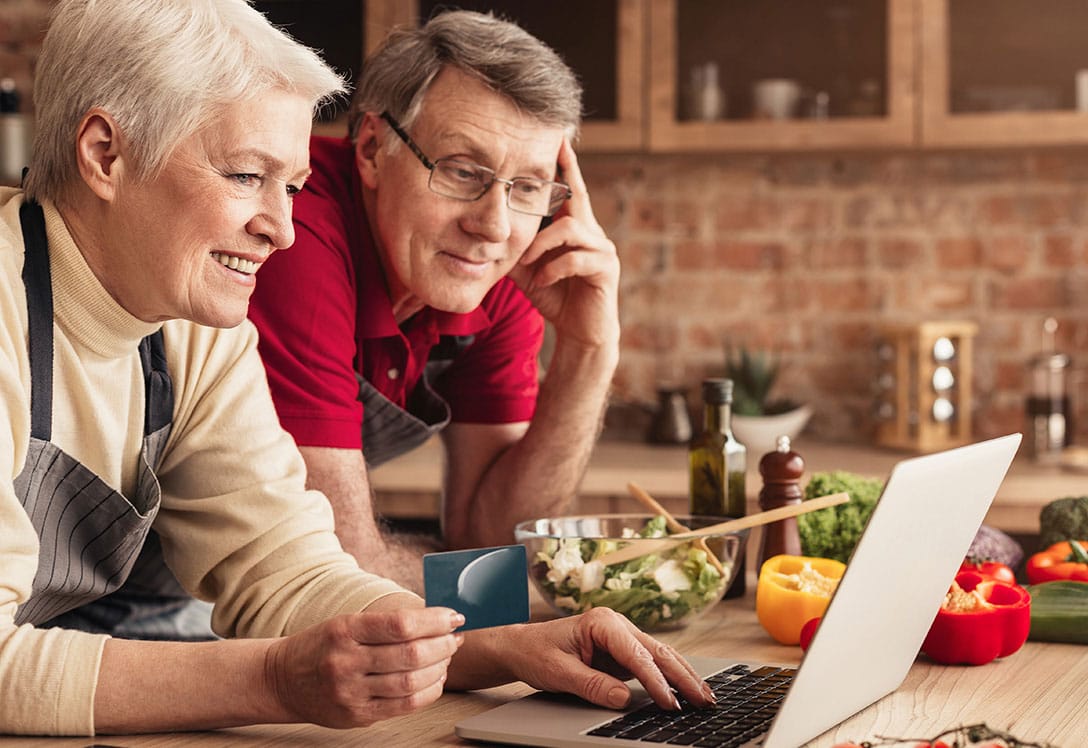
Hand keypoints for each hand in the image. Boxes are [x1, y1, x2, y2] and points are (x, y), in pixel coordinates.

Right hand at [264, 607, 463, 727]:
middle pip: (410, 654)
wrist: (281, 680)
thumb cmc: (321, 646)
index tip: (453, 616)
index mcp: (344, 630)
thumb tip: (435, 619)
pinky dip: (428, 692)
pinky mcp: (357, 716)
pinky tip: (435, 679)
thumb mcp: (345, 623)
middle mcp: (346, 662)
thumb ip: (385, 623)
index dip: (434, 620)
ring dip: (439, 668)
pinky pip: (404, 706)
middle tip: (455, 637)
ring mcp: (351, 692)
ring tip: (447, 657)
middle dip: (443, 644)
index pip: (401, 624)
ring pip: (411, 683)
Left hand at [502, 607, 714, 710]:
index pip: (636, 655)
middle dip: (683, 677)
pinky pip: (651, 664)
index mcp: (601, 622)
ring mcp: (622, 636)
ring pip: (660, 656)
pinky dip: (671, 677)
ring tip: (705, 697)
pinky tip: (686, 691)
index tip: (668, 703)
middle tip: (704, 701)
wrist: (521, 646)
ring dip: (683, 676)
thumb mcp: (558, 673)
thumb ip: (591, 685)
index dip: (655, 681)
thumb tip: (623, 699)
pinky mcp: (623, 651)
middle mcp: (617, 625)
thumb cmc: (536, 653)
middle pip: (658, 652)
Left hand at [508, 139, 619, 350]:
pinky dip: (553, 268)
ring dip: (542, 243)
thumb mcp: (527, 268)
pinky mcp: (606, 269)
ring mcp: (603, 249)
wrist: (580, 333)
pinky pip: (576, 258)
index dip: (566, 164)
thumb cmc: (555, 296)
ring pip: (570, 228)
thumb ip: (514, 246)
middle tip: (546, 160)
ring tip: (527, 262)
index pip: (571, 189)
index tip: (559, 137)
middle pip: (576, 197)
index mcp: (575, 228)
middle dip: (562, 179)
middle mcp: (593, 232)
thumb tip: (486, 231)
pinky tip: (541, 281)